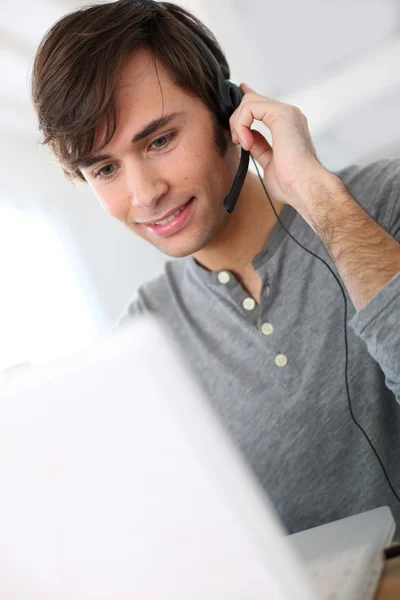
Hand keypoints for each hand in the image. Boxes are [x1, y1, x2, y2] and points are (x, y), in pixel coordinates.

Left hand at [229, 83, 328, 209]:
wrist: (302, 187)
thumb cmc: (291, 182)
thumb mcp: (268, 161)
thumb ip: (259, 147)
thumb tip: (248, 138)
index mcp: (287, 126)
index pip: (261, 107)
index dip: (244, 108)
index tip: (236, 121)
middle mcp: (288, 116)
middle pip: (253, 101)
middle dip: (237, 120)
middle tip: (238, 142)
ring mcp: (286, 113)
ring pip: (249, 101)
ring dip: (238, 124)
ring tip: (243, 144)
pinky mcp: (281, 113)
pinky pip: (250, 107)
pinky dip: (241, 125)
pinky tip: (246, 143)